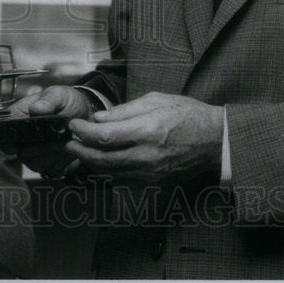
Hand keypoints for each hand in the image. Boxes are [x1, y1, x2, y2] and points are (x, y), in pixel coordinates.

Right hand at [9, 86, 94, 177]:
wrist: (87, 116)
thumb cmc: (69, 102)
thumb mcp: (60, 94)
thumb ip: (49, 100)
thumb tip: (36, 108)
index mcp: (21, 115)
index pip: (4, 129)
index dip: (8, 137)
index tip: (20, 139)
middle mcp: (23, 136)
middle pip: (18, 150)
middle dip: (37, 146)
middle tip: (55, 134)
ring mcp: (34, 151)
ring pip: (33, 162)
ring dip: (50, 153)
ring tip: (62, 139)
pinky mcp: (47, 163)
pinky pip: (48, 168)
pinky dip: (59, 161)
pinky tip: (66, 148)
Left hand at [66, 92, 223, 183]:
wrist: (214, 140)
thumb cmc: (187, 115)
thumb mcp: (155, 100)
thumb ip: (124, 111)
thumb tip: (99, 119)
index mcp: (147, 131)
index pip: (105, 136)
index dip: (84, 132)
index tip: (74, 124)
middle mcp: (146, 155)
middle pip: (102, 158)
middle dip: (81, 150)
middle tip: (69, 141)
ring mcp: (150, 172)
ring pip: (110, 173)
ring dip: (90, 163)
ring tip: (78, 151)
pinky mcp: (153, 182)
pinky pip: (122, 180)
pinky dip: (106, 172)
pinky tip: (98, 163)